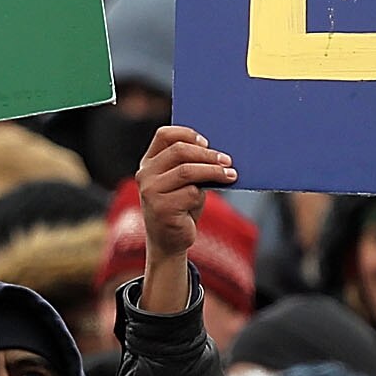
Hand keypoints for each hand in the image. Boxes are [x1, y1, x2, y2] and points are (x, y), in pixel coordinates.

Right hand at [135, 125, 235, 315]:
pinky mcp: (161, 208)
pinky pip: (190, 193)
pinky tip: (204, 200)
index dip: (188, 134)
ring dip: (212, 171)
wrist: (169, 240)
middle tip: (227, 161)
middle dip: (207, 154)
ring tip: (230, 175)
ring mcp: (150, 191)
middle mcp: (145, 174)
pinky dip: (202, 195)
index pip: (164, 135)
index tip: (207, 143)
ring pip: (186, 171)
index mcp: (149, 162)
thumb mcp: (183, 182)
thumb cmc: (179, 206)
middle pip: (179, 151)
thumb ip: (191, 165)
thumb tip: (218, 154)